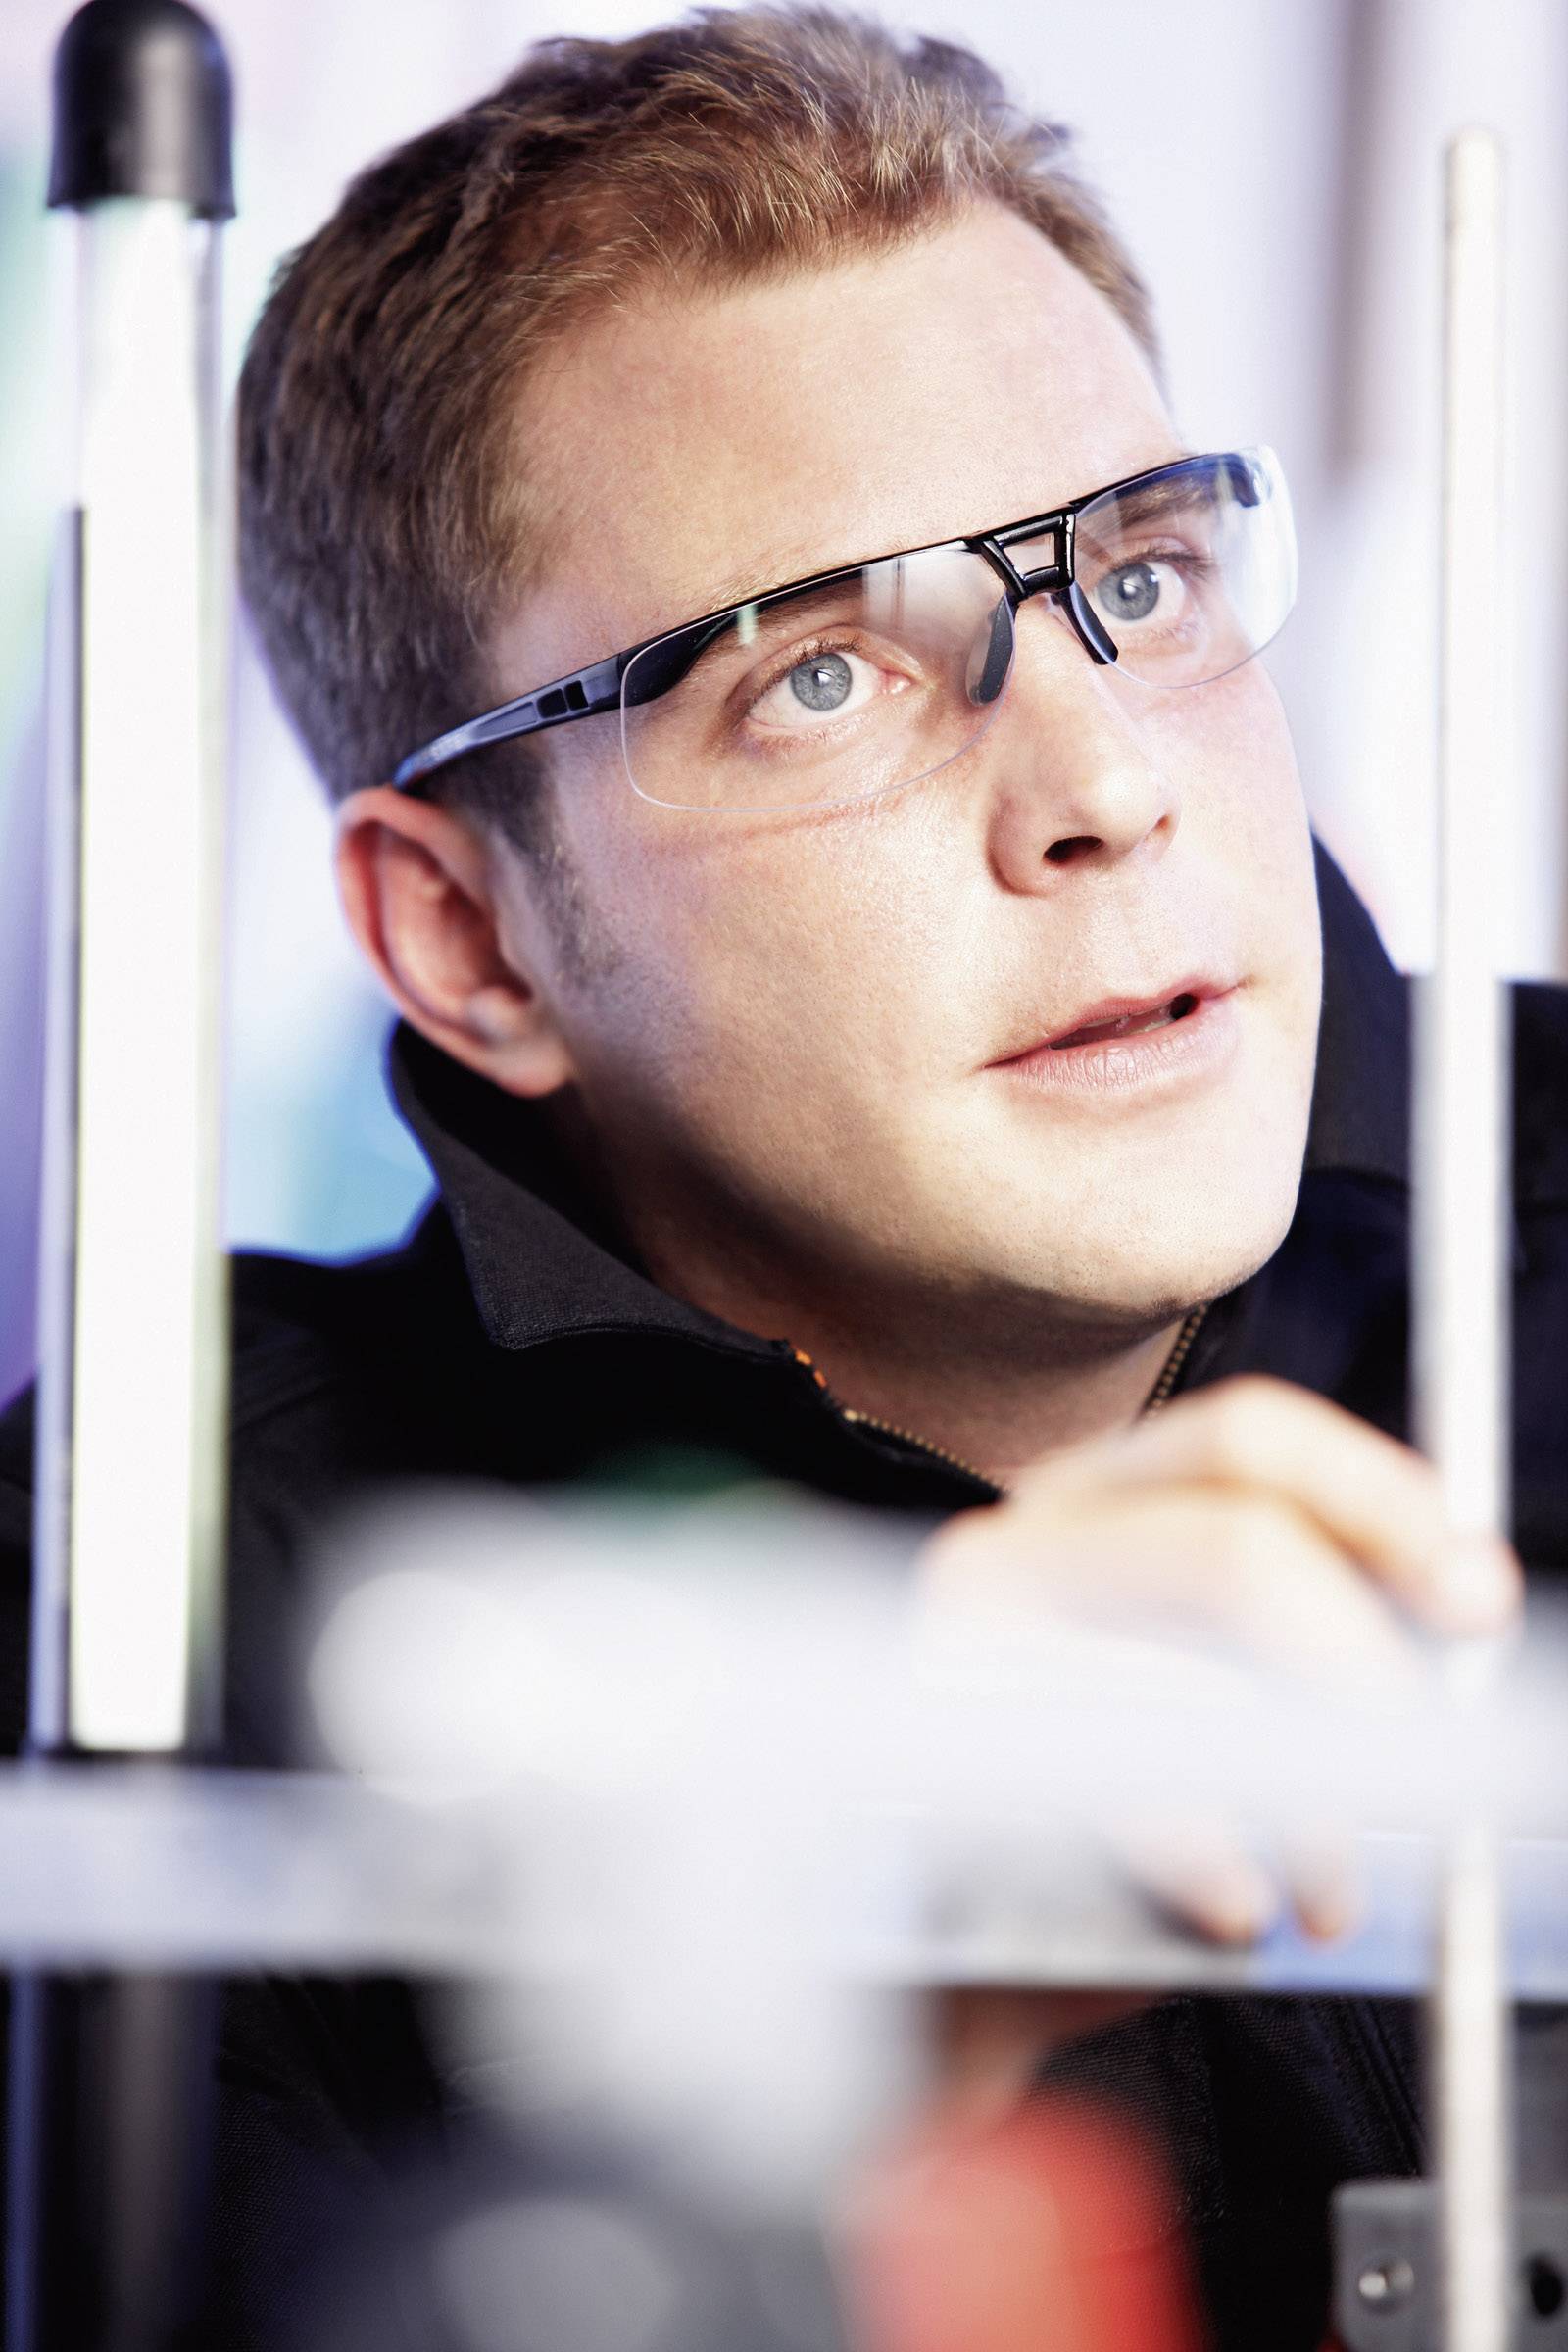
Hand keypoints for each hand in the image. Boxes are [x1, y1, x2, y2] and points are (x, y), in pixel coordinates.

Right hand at [913, 1376, 1522, 2094]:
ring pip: (1191, 1680)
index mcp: (1091, 1500)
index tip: (1475, 1599)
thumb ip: (1327, 1631)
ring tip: (1334, 1894)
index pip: (1247, 1436)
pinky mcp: (934, 1759)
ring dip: (1306, 1809)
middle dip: (1361, 1674)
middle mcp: (1012, 1542)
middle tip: (1424, 1780)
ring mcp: (957, 1647)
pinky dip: (1208, 1857)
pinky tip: (1238, 1909)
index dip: (1378, 1499)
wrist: (966, 1976)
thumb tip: (1470, 1591)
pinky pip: (1116, 1792)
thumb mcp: (1235, 1706)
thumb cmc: (1123, 1839)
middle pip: (1235, 1548)